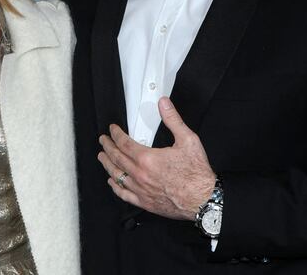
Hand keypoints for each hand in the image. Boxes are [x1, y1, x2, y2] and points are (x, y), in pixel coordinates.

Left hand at [97, 97, 215, 220]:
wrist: (204, 200)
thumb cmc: (197, 174)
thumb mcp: (187, 140)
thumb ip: (173, 120)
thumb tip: (164, 104)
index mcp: (147, 159)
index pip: (123, 143)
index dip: (115, 134)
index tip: (112, 130)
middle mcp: (140, 174)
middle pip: (116, 158)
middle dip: (107, 147)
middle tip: (103, 141)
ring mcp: (141, 189)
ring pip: (116, 176)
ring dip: (107, 164)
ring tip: (102, 157)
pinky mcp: (145, 202)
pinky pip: (124, 194)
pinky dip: (115, 187)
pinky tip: (112, 182)